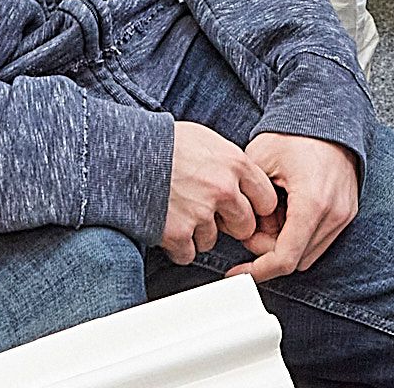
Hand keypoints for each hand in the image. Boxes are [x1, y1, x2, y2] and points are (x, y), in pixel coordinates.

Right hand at [163, 122, 277, 266]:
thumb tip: (243, 179)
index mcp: (235, 164)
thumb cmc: (165, 141)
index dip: (254, 206)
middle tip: (210, 212)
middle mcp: (223, 190)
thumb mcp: (207, 139)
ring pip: (212, 240)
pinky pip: (188, 254)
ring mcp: (201, 213)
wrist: (126, 151)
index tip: (243, 206)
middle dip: (230, 224)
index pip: (267, 200)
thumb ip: (230, 162)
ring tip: (180, 210)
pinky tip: (168, 225)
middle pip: (245, 226)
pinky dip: (178, 246)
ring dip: (198, 232)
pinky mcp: (177, 233)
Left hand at [225, 133, 359, 281]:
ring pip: (309, 253)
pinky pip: (320, 240)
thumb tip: (243, 230)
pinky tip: (285, 213)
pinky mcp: (347, 212)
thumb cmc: (294, 133)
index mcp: (312, 203)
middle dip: (268, 252)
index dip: (258, 270)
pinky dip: (299, 236)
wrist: (328, 114)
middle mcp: (334, 214)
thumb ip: (248, 200)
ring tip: (269, 216)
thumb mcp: (258, 161)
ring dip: (285, 245)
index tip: (238, 272)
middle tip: (250, 228)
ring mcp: (344, 214)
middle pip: (296, 259)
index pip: (285, 258)